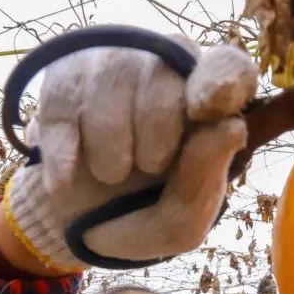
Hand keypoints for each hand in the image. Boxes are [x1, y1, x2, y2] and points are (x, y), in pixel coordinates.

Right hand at [3, 38, 257, 271]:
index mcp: (208, 101)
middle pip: (164, 81)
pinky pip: (63, 107)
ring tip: (111, 173)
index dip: (220, 82)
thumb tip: (230, 126)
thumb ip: (202, 182)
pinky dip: (65, 157)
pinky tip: (66, 182)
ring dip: (108, 156)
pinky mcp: (64, 76)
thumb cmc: (137, 217)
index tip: (208, 108)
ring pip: (108, 88)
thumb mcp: (176, 224)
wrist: (70, 228)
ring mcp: (112, 65)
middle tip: (149, 169)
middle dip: (154, 145)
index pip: (228, 68)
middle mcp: (164, 68)